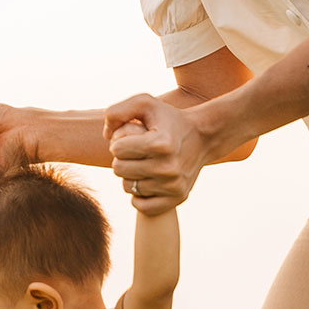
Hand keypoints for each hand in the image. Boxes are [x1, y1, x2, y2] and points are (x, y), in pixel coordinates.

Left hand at [105, 94, 208, 214]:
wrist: (203, 137)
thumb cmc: (168, 119)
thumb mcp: (144, 103)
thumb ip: (117, 112)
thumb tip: (106, 136)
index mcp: (161, 143)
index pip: (117, 149)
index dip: (119, 142)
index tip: (132, 138)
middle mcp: (168, 167)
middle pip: (119, 169)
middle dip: (122, 158)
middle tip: (135, 152)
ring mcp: (174, 185)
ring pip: (128, 187)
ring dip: (130, 175)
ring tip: (142, 163)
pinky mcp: (178, 198)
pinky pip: (141, 206)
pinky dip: (139, 195)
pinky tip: (147, 180)